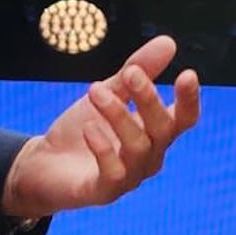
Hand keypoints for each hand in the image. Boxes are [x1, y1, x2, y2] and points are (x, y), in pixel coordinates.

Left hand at [0, 35, 200, 217]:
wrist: (46, 164)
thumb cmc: (85, 129)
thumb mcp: (109, 92)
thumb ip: (137, 71)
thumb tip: (169, 42)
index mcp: (156, 132)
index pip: (184, 119)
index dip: (189, 99)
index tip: (187, 74)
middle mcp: (150, 157)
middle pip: (162, 129)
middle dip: (148, 99)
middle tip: (130, 73)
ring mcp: (130, 177)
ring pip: (138, 147)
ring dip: (118, 115)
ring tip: (95, 90)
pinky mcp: (105, 192)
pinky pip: (113, 172)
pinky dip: (103, 148)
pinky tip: (89, 128)